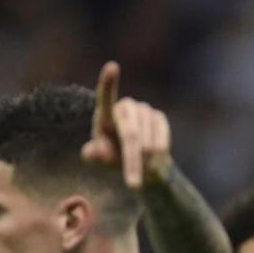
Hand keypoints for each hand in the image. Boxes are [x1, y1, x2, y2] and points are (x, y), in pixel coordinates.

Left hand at [80, 61, 172, 188]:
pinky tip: (154, 164)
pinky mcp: (159, 118)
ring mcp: (144, 110)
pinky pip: (161, 139)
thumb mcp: (101, 160)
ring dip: (145, 162)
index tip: (113, 67)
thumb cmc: (114, 159)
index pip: (105, 97)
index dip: (108, 83)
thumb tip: (91, 151)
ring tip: (143, 173)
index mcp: (104, 115)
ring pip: (147, 140)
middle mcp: (125, 107)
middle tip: (132, 185)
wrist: (141, 163)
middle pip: (131, 133)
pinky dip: (158, 157)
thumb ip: (94, 156)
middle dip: (132, 161)